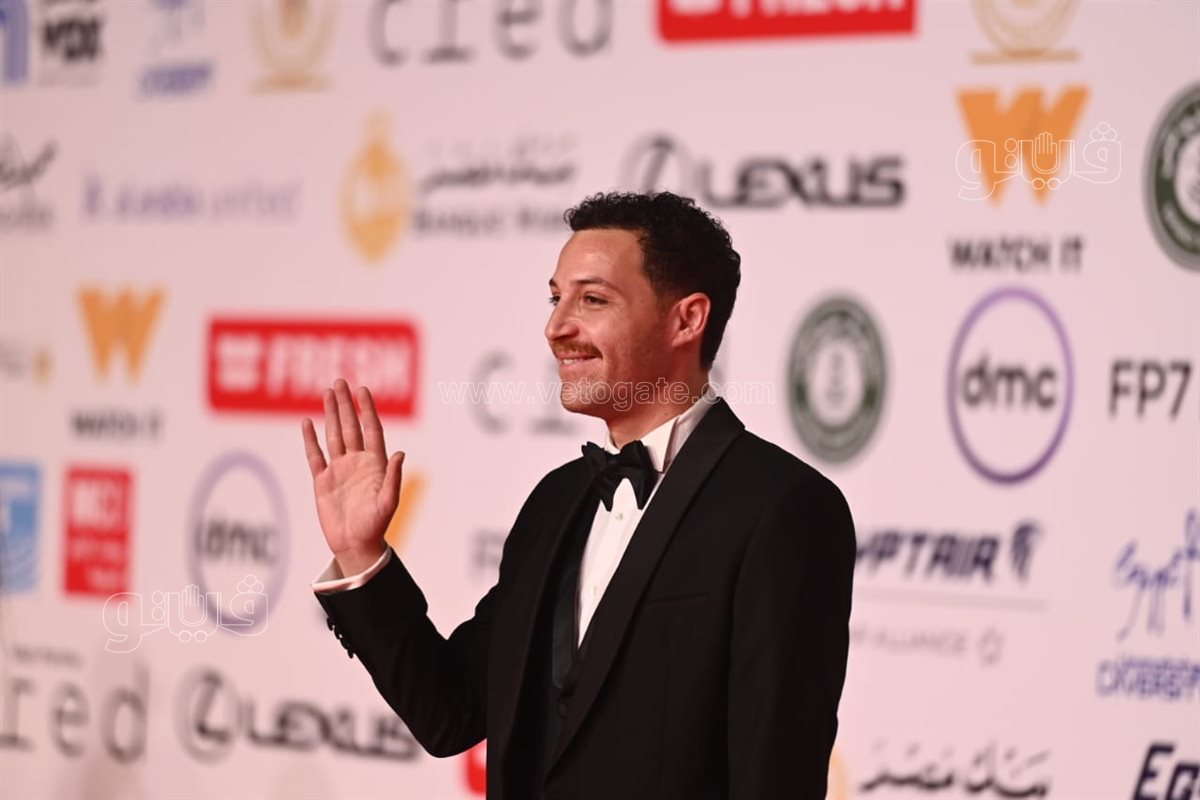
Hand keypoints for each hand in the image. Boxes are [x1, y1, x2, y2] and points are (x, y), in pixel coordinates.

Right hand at [302, 379, 404, 575]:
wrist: (356, 545)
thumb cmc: (376, 525)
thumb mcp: (388, 502)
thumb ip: (393, 477)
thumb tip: (400, 453)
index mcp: (375, 464)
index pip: (371, 430)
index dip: (367, 410)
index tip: (363, 390)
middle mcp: (357, 462)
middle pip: (350, 427)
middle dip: (345, 404)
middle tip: (340, 381)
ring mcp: (339, 470)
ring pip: (333, 436)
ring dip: (330, 414)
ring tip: (327, 392)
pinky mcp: (322, 481)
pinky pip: (315, 456)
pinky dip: (310, 439)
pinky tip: (308, 422)